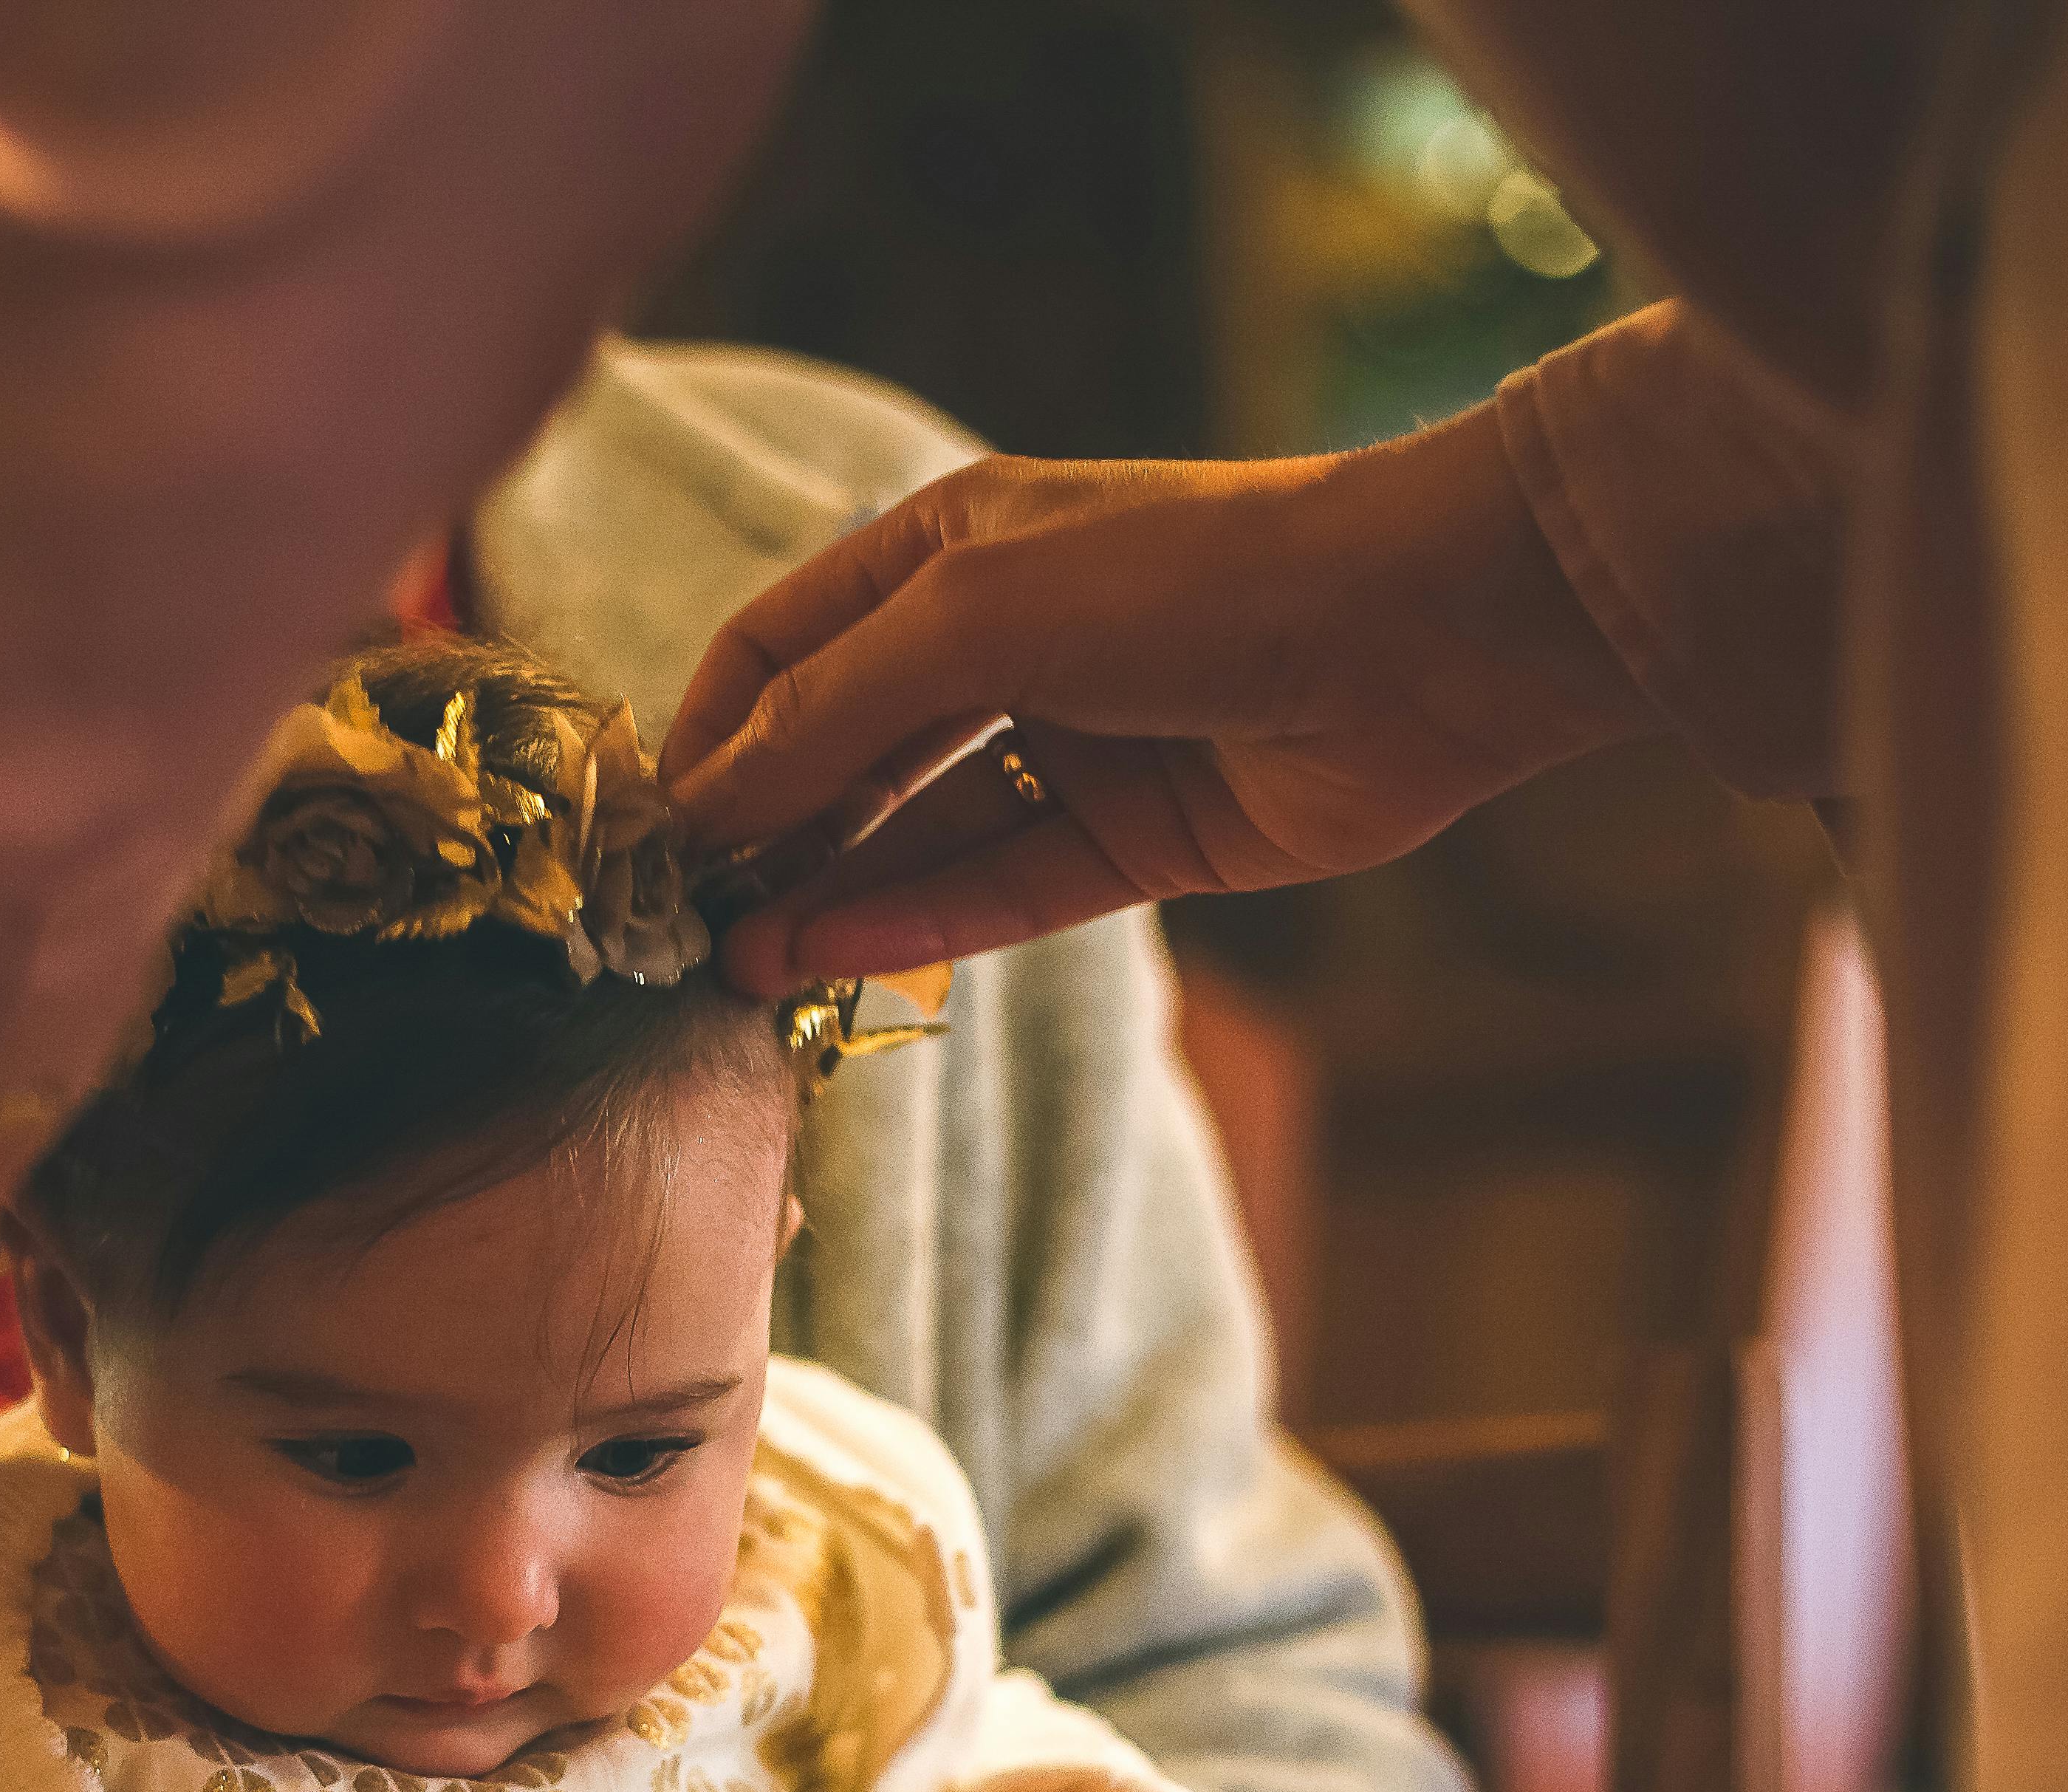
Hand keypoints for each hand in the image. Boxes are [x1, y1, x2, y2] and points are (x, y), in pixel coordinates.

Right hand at [665, 398, 1660, 994]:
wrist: (1421, 632)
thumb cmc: (1192, 577)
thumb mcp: (979, 615)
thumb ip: (835, 711)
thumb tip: (715, 804)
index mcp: (949, 548)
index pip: (783, 647)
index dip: (709, 731)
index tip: (647, 826)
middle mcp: (1000, 643)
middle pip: (842, 751)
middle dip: (761, 832)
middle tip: (682, 920)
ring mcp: (1069, 745)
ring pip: (915, 836)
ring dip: (826, 898)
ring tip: (740, 967)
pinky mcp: (1134, 840)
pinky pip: (997, 891)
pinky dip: (915, 926)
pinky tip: (833, 960)